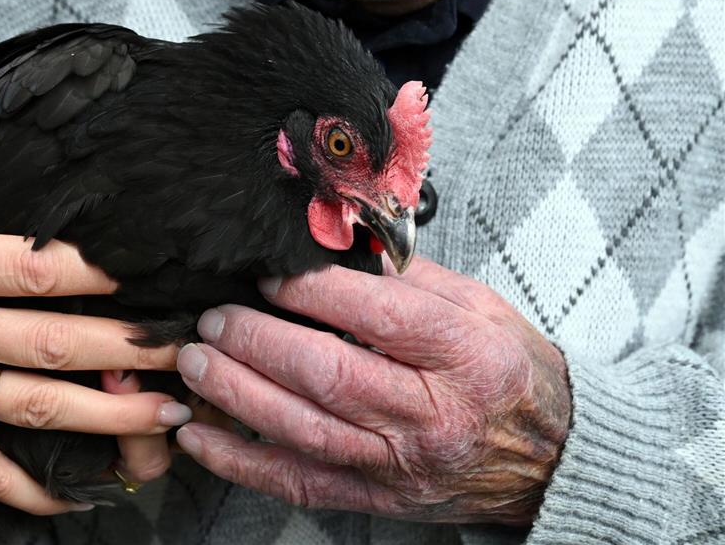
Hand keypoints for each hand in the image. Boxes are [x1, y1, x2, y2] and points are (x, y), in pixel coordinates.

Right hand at [0, 99, 186, 514]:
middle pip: (50, 339)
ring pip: (31, 405)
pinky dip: (30, 487)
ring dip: (105, 416)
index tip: (152, 274)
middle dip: (126, 348)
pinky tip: (80, 494)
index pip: (30, 265)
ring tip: (165, 417)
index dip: (96, 271)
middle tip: (186, 350)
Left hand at [174, 258, 570, 524]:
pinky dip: (242, 462)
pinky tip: (200, 435)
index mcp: (466, 356)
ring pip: (305, 430)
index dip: (312, 290)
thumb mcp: (482, 309)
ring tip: (195, 360)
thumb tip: (339, 248)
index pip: (378, 316)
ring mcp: (401, 464)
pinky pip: (300, 483)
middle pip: (330, 375)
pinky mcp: (377, 497)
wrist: (548, 459)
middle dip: (257, 342)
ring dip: (238, 393)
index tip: (270, 272)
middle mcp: (432, 415)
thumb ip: (412, 278)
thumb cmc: (512, 373)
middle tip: (214, 317)